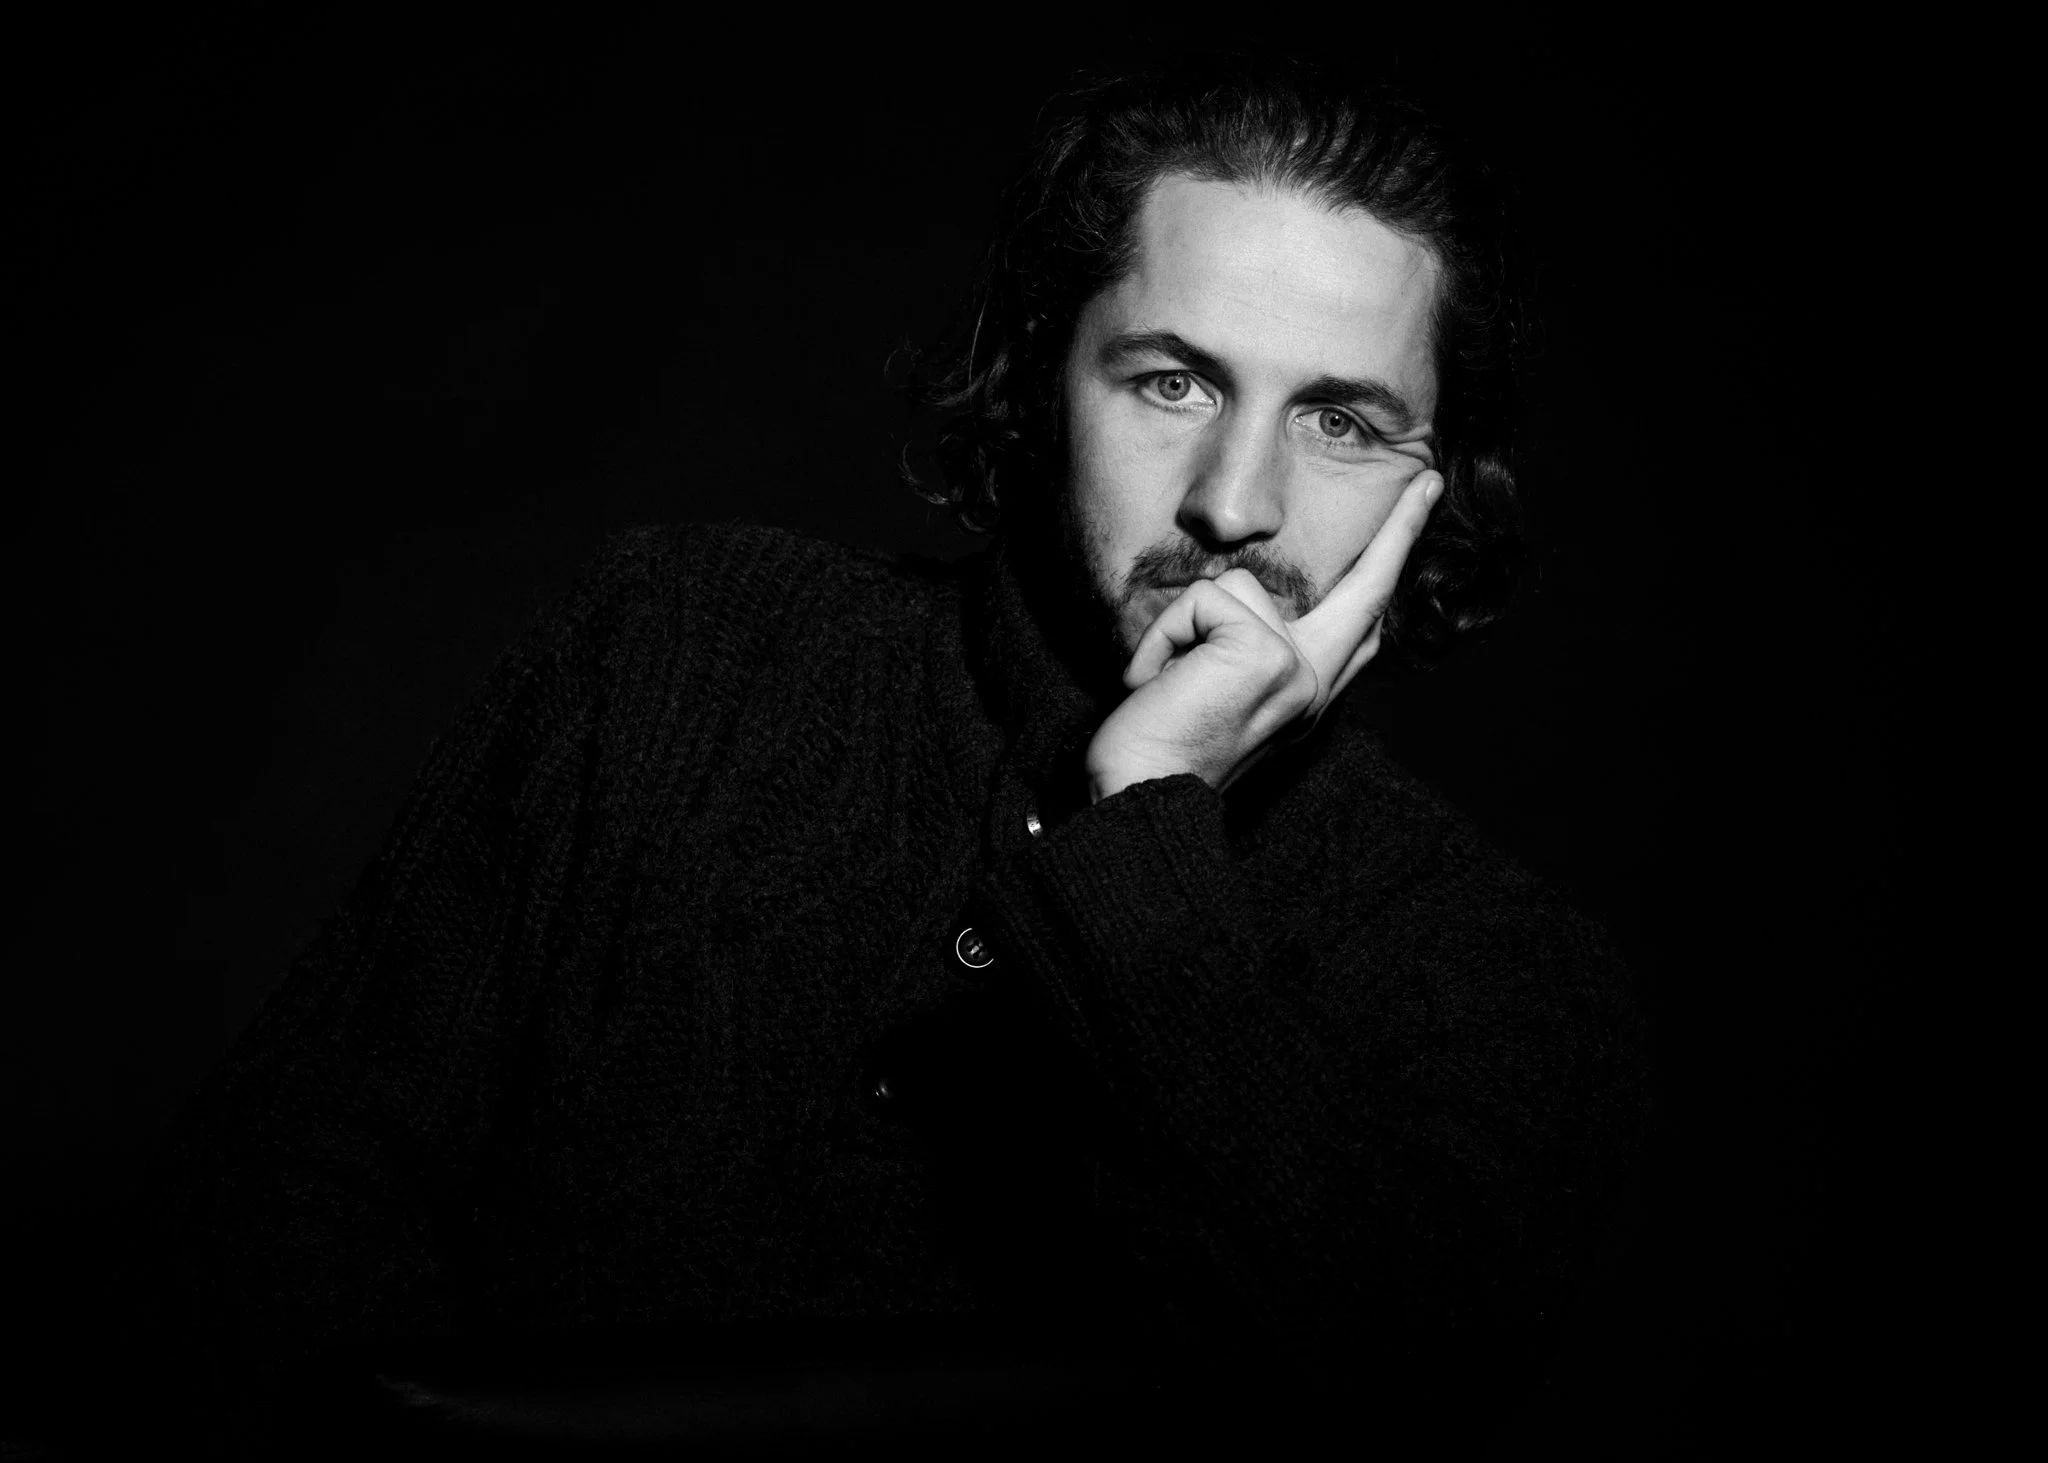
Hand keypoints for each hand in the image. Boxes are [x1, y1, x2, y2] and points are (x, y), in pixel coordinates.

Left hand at [1085, 471, 1441, 801]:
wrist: (1140, 796)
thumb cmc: (1159, 749)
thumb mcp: (1214, 692)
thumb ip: (1245, 650)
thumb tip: (1236, 599)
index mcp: (1307, 694)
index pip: (1359, 626)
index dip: (1390, 567)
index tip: (1419, 509)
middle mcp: (1314, 683)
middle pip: (1366, 589)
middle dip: (1402, 528)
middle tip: (1428, 478)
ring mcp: (1297, 667)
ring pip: (1233, 585)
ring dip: (1179, 629)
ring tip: (1167, 682)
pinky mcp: (1265, 652)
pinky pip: (1200, 600)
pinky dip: (1162, 638)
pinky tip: (1158, 684)